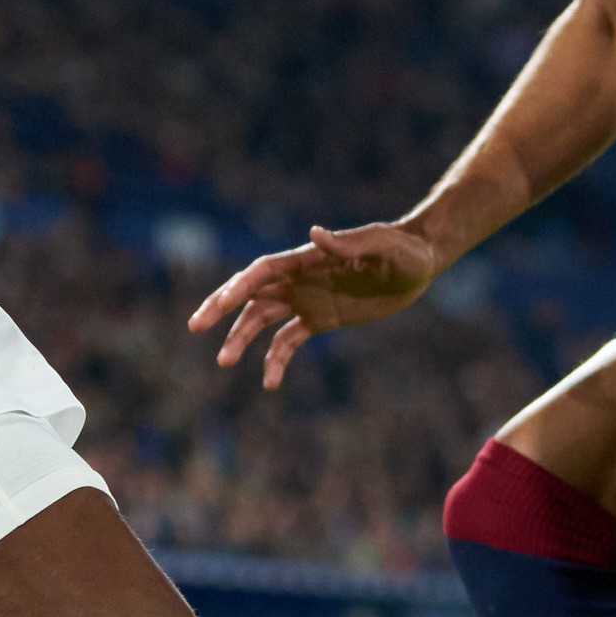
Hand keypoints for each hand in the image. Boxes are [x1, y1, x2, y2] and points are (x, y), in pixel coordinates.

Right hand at [188, 220, 443, 388]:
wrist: (420, 263)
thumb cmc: (403, 249)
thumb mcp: (382, 245)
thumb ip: (350, 241)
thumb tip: (315, 233)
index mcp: (307, 259)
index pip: (263, 271)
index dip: (239, 286)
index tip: (219, 303)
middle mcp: (299, 279)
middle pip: (250, 293)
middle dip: (221, 307)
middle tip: (195, 327)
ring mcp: (307, 300)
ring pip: (262, 320)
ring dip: (240, 338)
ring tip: (223, 361)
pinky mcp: (320, 320)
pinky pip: (289, 341)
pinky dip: (275, 360)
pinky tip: (269, 382)